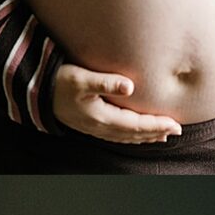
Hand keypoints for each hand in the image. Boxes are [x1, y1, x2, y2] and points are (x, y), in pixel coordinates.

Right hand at [53, 63, 182, 145]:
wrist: (36, 91)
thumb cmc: (58, 81)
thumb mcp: (81, 77)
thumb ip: (106, 81)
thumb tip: (130, 87)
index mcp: (101, 117)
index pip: (136, 125)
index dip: (157, 125)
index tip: (175, 124)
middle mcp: (100, 127)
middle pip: (134, 134)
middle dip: (156, 132)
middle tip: (177, 130)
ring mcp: (94, 128)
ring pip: (126, 137)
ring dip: (145, 137)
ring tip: (162, 135)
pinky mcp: (90, 124)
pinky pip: (116, 135)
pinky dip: (131, 136)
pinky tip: (136, 134)